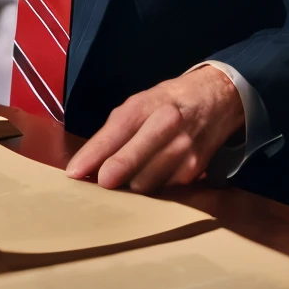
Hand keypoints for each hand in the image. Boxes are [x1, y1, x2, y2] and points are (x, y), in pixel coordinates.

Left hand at [64, 66, 244, 191]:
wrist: (214, 99)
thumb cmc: (166, 102)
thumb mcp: (136, 105)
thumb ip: (112, 133)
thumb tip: (87, 164)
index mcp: (146, 106)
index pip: (114, 134)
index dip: (92, 157)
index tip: (74, 173)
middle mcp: (166, 125)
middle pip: (131, 163)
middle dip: (111, 176)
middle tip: (98, 184)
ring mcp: (183, 149)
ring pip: (146, 183)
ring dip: (130, 184)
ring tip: (125, 177)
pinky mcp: (194, 169)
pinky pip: (163, 188)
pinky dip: (152, 186)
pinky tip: (149, 175)